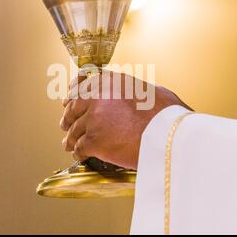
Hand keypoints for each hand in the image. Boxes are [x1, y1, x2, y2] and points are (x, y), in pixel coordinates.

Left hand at [60, 71, 191, 169]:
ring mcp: (93, 118)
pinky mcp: (93, 140)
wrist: (169, 135)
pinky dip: (78, 153)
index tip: (67, 100)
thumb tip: (132, 94)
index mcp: (109, 81)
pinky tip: (80, 156)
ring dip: (70, 138)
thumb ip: (131, 90)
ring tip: (69, 144)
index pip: (82, 84)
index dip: (72, 94)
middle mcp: (97, 96)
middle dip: (69, 118)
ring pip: (74, 130)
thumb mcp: (150, 90)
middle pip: (74, 108)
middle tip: (66, 124)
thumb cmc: (167, 115)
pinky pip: (79, 147)